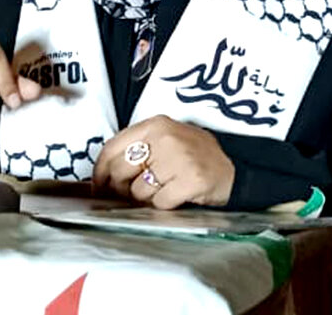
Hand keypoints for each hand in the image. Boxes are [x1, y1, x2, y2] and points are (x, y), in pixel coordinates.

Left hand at [92, 115, 234, 208]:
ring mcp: (179, 158)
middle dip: (120, 190)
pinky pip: (159, 203)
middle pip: (121, 171)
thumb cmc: (193, 156)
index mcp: (155, 125)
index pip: (112, 148)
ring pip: (138, 191)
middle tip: (129, 196)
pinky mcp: (191, 180)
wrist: (234, 169)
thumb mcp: (165, 141)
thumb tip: (103, 175)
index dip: (100, 172)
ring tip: (161, 192)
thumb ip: (137, 150)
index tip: (98, 186)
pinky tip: (175, 197)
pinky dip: (163, 205)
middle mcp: (165, 138)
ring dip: (145, 200)